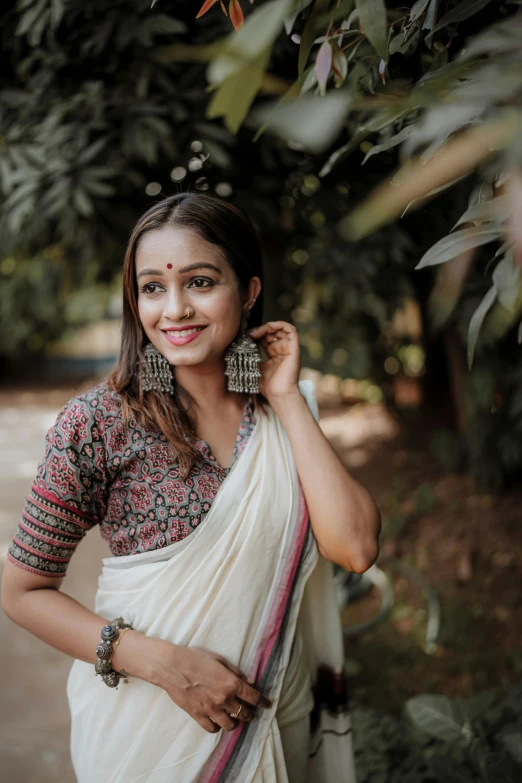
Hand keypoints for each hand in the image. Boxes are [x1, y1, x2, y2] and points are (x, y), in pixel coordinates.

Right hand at [148, 639, 271, 733]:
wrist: (173, 666)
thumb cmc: (196, 658)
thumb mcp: (219, 660)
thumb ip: (236, 672)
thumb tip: (250, 681)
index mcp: (231, 683)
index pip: (253, 697)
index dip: (263, 702)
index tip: (268, 705)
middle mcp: (224, 699)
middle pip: (243, 713)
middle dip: (250, 714)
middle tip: (251, 713)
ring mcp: (211, 709)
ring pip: (230, 725)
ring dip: (235, 723)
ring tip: (235, 720)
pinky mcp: (198, 715)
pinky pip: (212, 728)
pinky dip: (216, 727)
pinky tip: (217, 722)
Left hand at [246, 321, 300, 402]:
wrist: (278, 394)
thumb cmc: (267, 385)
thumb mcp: (255, 366)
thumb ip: (251, 354)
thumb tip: (239, 343)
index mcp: (272, 353)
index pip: (264, 337)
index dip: (255, 334)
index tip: (245, 337)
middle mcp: (281, 349)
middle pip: (272, 331)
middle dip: (259, 330)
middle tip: (249, 334)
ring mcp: (288, 348)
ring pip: (280, 329)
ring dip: (268, 326)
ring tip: (257, 332)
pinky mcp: (294, 348)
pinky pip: (291, 330)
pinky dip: (280, 324)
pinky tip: (269, 327)